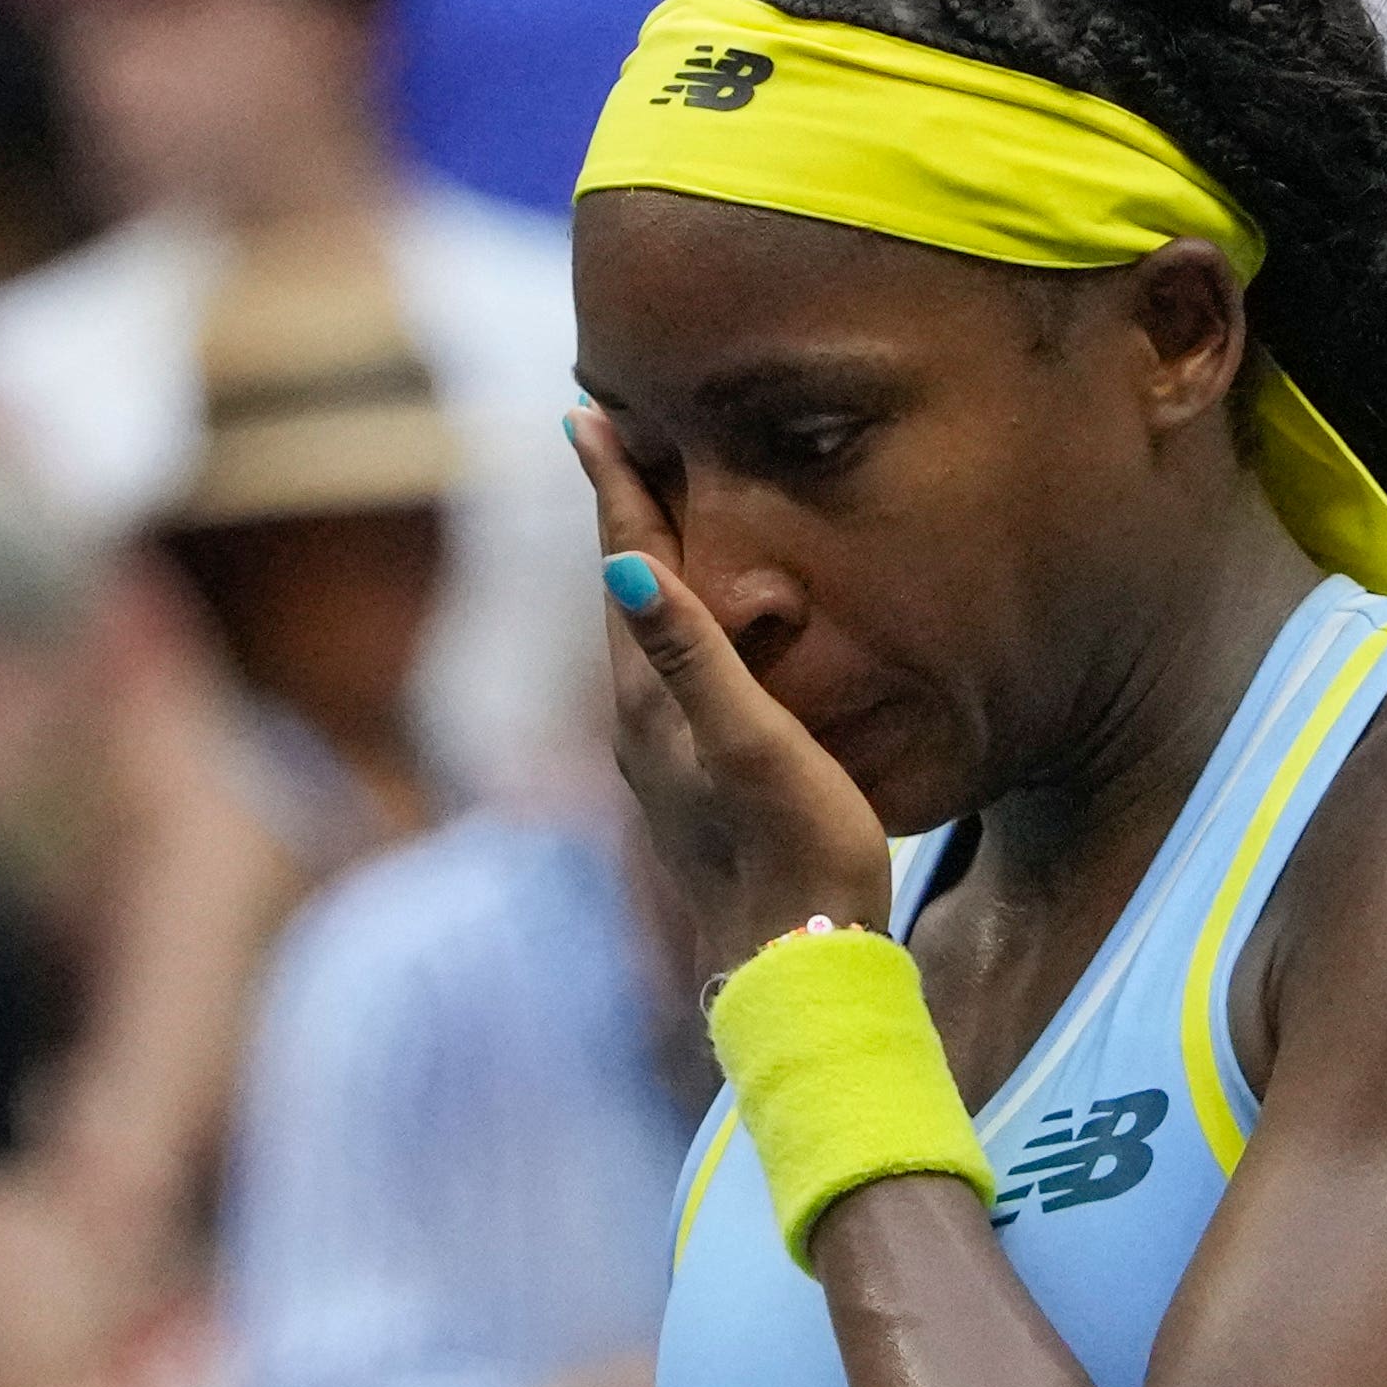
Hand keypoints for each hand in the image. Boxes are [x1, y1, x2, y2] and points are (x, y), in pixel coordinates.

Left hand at [573, 412, 893, 969]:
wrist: (798, 976)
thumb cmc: (795, 859)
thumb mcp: (753, 744)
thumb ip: (692, 653)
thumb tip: (618, 560)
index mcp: (651, 702)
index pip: (624, 563)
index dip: (614, 486)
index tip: (588, 410)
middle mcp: (642, 727)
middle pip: (625, 590)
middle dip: (621, 510)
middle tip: (614, 434)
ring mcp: (665, 763)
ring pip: (646, 636)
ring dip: (648, 565)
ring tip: (652, 512)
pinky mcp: (695, 791)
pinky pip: (674, 677)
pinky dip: (680, 625)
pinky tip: (702, 633)